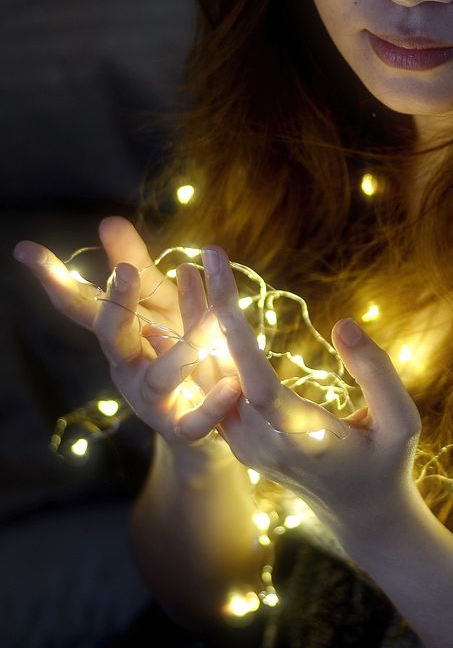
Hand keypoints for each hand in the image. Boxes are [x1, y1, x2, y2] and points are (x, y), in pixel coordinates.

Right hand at [13, 218, 240, 446]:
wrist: (204, 422)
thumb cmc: (175, 349)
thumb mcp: (156, 303)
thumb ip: (134, 263)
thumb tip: (107, 220)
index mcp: (118, 334)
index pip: (81, 303)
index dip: (54, 278)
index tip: (26, 250)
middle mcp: (127, 365)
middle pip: (112, 336)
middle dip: (117, 305)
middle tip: (126, 272)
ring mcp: (152, 399)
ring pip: (161, 376)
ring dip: (185, 348)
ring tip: (212, 322)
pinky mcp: (183, 427)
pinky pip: (194, 422)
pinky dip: (212, 406)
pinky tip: (233, 385)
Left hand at [201, 246, 422, 544]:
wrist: (359, 515)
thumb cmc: (387, 462)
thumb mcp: (401, 422)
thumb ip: (377, 373)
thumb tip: (342, 323)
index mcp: (302, 438)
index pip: (258, 384)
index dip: (237, 335)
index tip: (224, 287)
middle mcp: (261, 443)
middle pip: (220, 372)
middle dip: (208, 312)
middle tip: (199, 257)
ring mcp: (243, 444)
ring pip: (207, 378)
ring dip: (197, 325)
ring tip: (188, 272)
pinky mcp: (237, 438)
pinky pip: (211, 388)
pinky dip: (201, 346)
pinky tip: (195, 308)